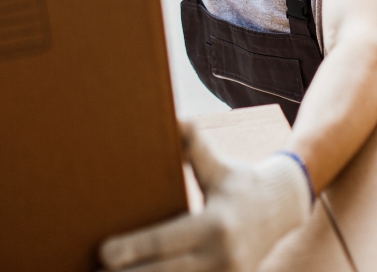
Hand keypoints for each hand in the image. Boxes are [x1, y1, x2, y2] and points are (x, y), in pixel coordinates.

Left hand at [99, 122, 312, 271]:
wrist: (282, 211)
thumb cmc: (239, 183)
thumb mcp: (218, 164)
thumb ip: (193, 145)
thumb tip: (174, 120)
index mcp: (216, 223)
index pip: (166, 240)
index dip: (133, 248)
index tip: (103, 252)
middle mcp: (222, 257)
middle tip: (95, 271)